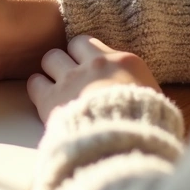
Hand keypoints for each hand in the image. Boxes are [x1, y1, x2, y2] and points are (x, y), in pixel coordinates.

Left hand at [27, 35, 160, 121]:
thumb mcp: (155, 101)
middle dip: (72, 57)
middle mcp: (96, 64)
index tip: (92, 68)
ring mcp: (71, 79)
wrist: (122, 145)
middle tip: (74, 75)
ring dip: (53, 70)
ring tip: (57, 85)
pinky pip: (35, 82)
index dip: (91, 57)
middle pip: (73, 45)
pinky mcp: (51, 99)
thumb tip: (139, 90)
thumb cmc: (145, 127)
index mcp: (124, 62)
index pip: (97, 44)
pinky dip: (38, 89)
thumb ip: (141, 88)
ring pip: (50, 58)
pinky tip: (44, 99)